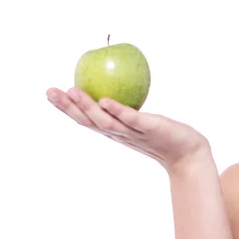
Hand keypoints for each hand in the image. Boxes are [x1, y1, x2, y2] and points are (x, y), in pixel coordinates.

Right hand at [46, 87, 210, 172]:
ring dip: (87, 107)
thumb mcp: (142, 121)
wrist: (188, 154)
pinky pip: (131, 119)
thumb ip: (128, 110)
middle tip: (50, 91)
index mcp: (115, 131)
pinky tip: (105, 100)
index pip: (85, 120)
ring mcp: (133, 133)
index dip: (67, 108)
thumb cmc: (165, 135)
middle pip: (88, 121)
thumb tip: (116, 85)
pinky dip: (117, 111)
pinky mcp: (149, 129)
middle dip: (67, 107)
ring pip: (105, 121)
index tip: (50, 93)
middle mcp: (119, 133)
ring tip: (73, 91)